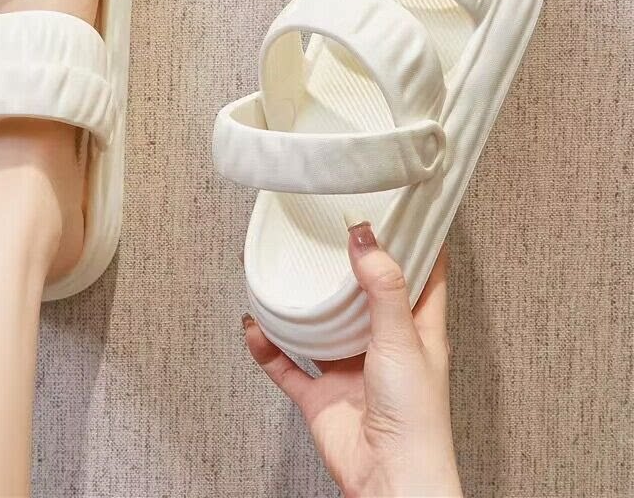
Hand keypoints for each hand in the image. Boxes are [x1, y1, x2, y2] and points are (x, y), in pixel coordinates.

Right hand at [243, 221, 461, 496]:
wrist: (389, 481)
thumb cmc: (415, 418)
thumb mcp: (401, 338)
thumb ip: (382, 286)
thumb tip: (364, 235)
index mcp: (417, 327)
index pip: (421, 273)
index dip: (413, 240)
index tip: (397, 207)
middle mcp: (383, 343)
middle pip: (364, 294)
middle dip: (345, 265)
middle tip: (326, 230)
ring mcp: (350, 368)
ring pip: (322, 325)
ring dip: (301, 303)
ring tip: (281, 270)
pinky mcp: (322, 394)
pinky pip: (288, 364)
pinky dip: (268, 347)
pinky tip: (254, 326)